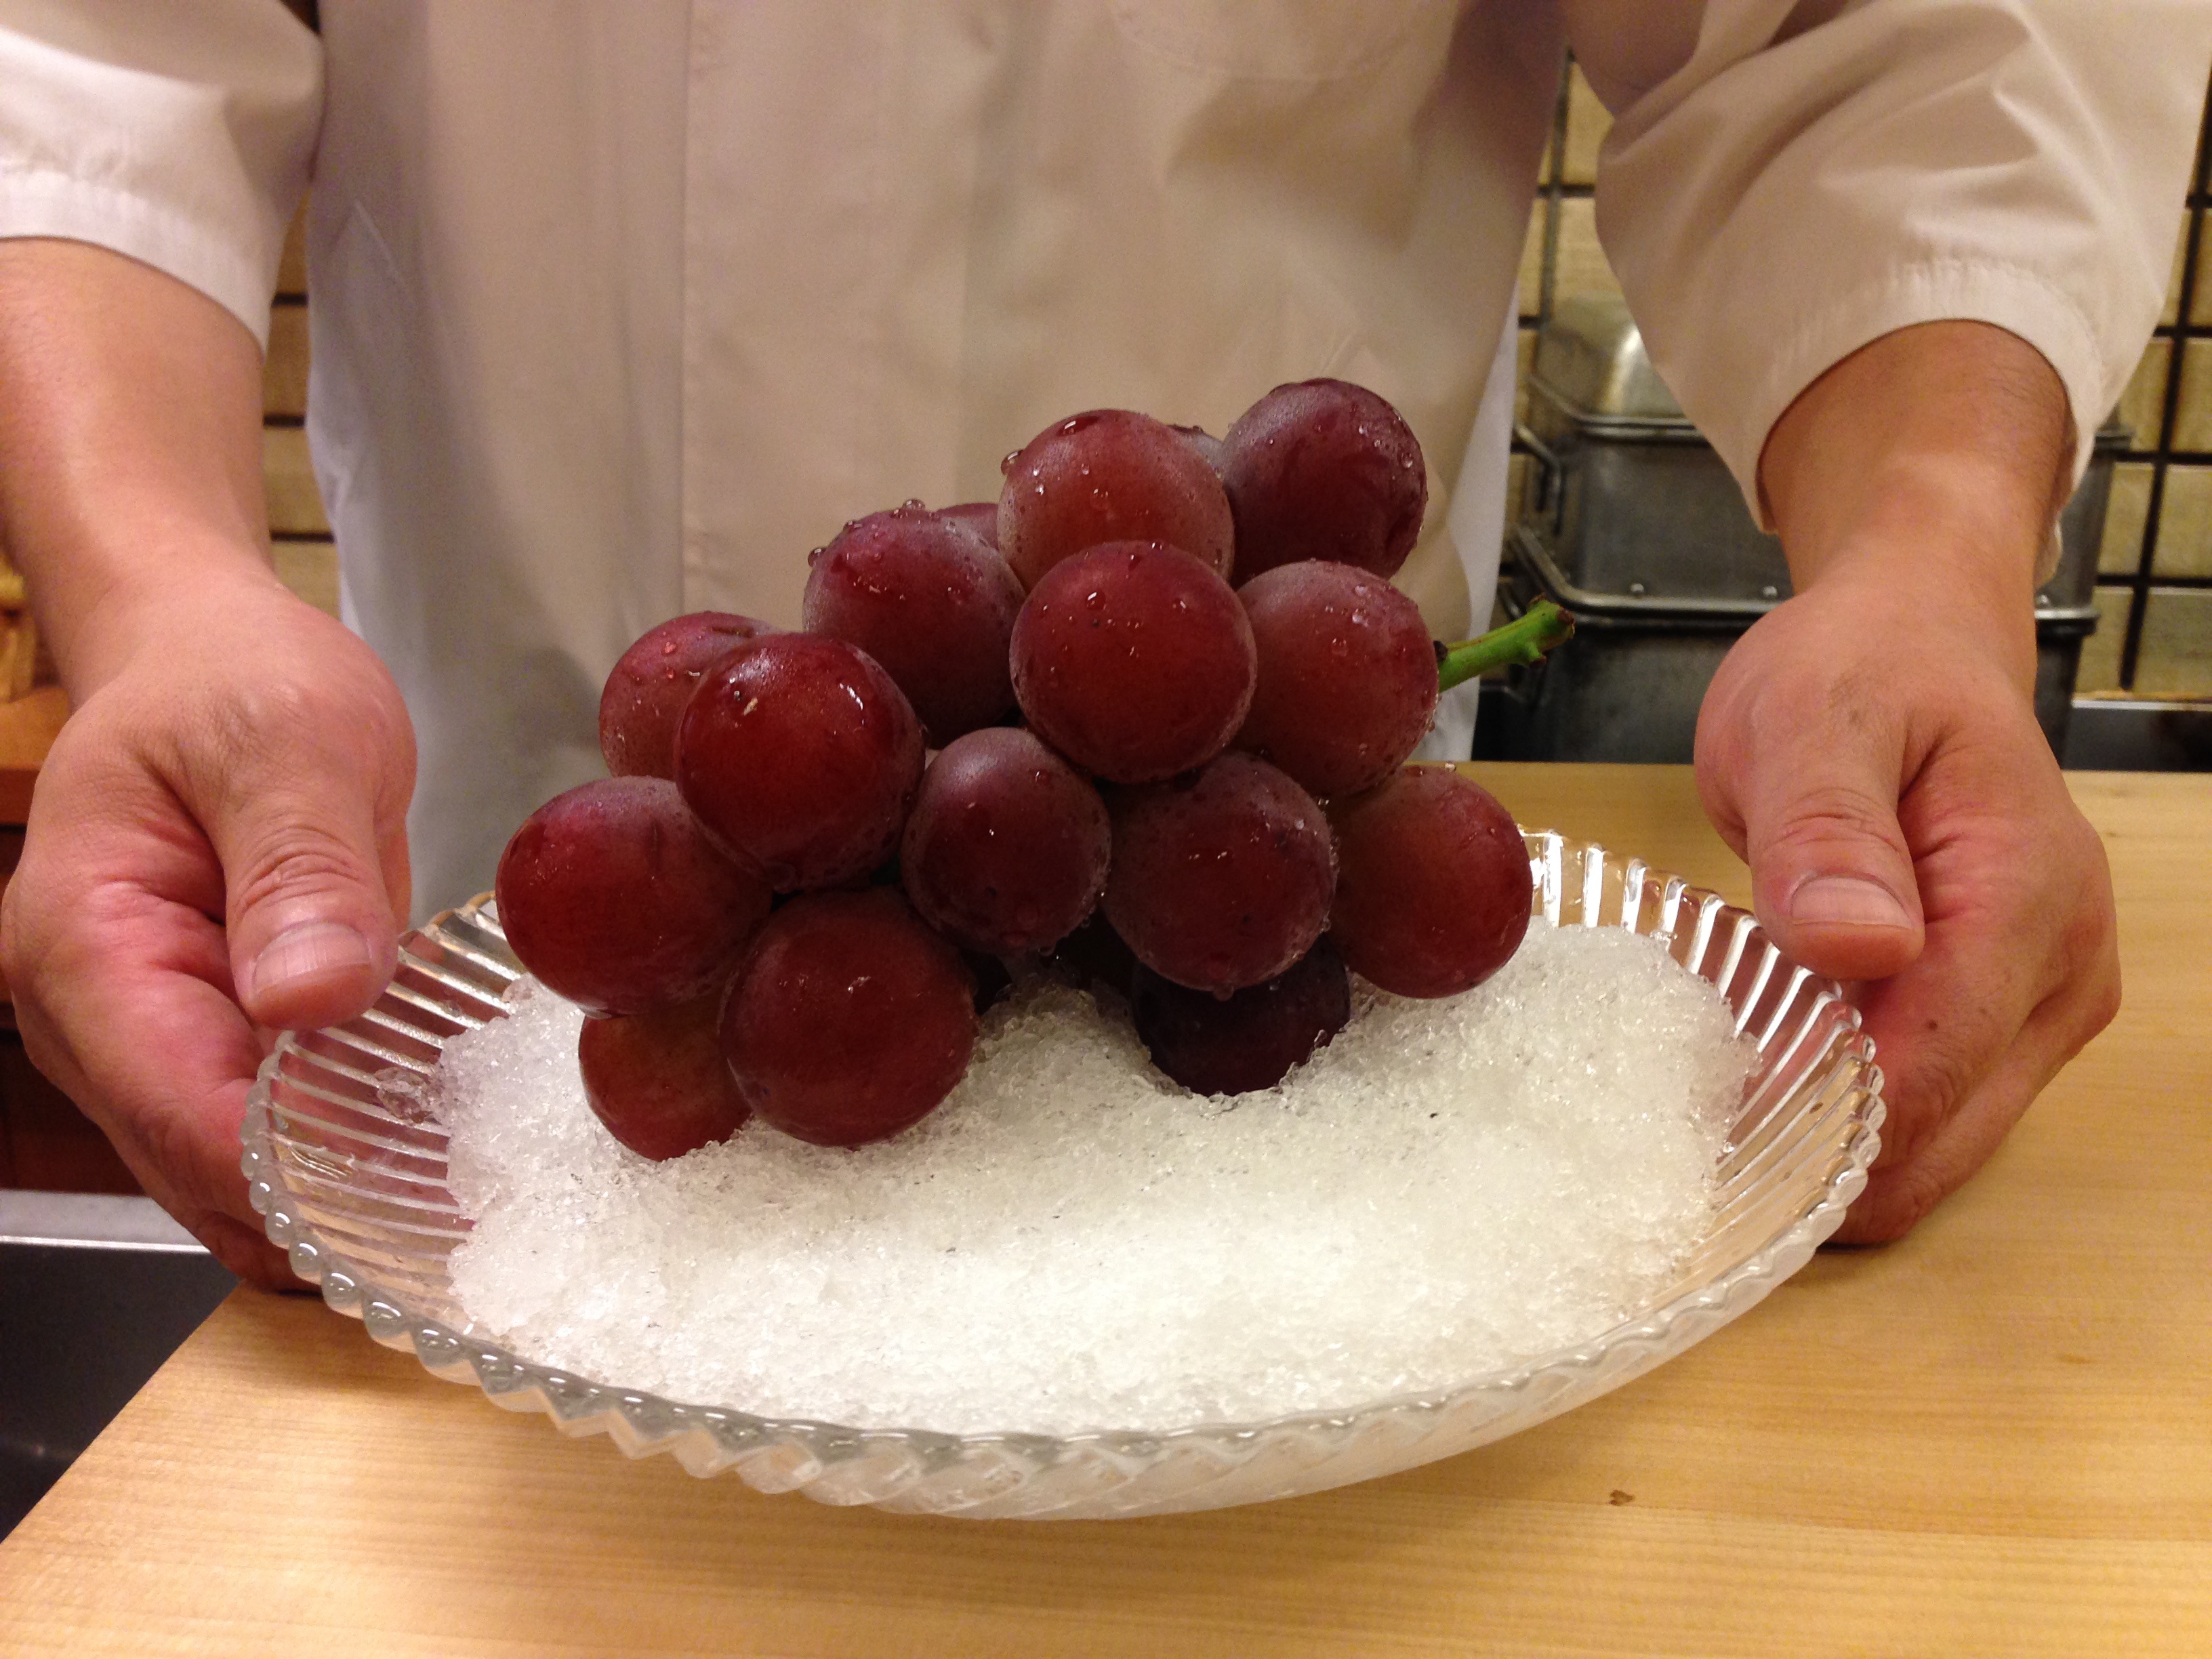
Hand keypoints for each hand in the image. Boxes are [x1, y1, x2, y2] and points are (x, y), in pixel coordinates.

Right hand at [0, 568, 415, 1284]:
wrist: (207, 656)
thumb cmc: (235, 680)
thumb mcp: (294, 743)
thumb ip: (300, 871)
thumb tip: (309, 999)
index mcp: (84, 944)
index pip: (180, 1110)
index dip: (292, 1174)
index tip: (411, 1205)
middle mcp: (91, 1014)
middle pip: (197, 1167)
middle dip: (320, 1208)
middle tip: (464, 1228)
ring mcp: (139, 1035)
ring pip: (223, 1170)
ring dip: (330, 1195)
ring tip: (460, 1209)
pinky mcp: (200, 1034)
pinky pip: (256, 1126)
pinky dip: (331, 1151)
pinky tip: (423, 1154)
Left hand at [1698, 320, 2120, 1242]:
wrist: (1914, 641)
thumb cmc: (1862, 669)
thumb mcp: (1811, 719)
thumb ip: (1829, 832)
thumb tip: (1861, 945)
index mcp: (2025, 895)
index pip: (1934, 1063)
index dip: (1823, 1115)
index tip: (1710, 1131)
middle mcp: (2062, 967)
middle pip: (1944, 1130)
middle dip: (1825, 1157)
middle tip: (1687, 1143)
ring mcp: (2045, 1003)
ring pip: (1940, 1143)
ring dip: (1835, 1147)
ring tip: (1717, 1112)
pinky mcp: (2008, 1018)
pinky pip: (1932, 1110)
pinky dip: (1852, 1119)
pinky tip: (1769, 1083)